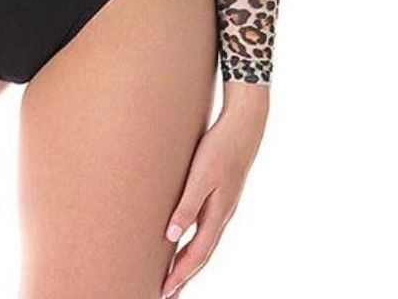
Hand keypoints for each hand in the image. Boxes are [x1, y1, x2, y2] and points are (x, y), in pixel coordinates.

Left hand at [159, 98, 268, 297]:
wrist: (243, 127)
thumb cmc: (219, 149)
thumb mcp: (200, 177)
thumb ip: (186, 206)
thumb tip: (170, 237)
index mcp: (217, 216)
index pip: (196, 255)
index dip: (180, 275)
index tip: (165, 292)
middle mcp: (221, 216)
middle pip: (201, 255)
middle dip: (184, 275)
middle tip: (167, 293)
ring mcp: (223, 207)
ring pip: (204, 243)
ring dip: (188, 260)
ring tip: (174, 274)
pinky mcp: (220, 195)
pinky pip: (205, 228)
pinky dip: (194, 241)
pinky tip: (185, 237)